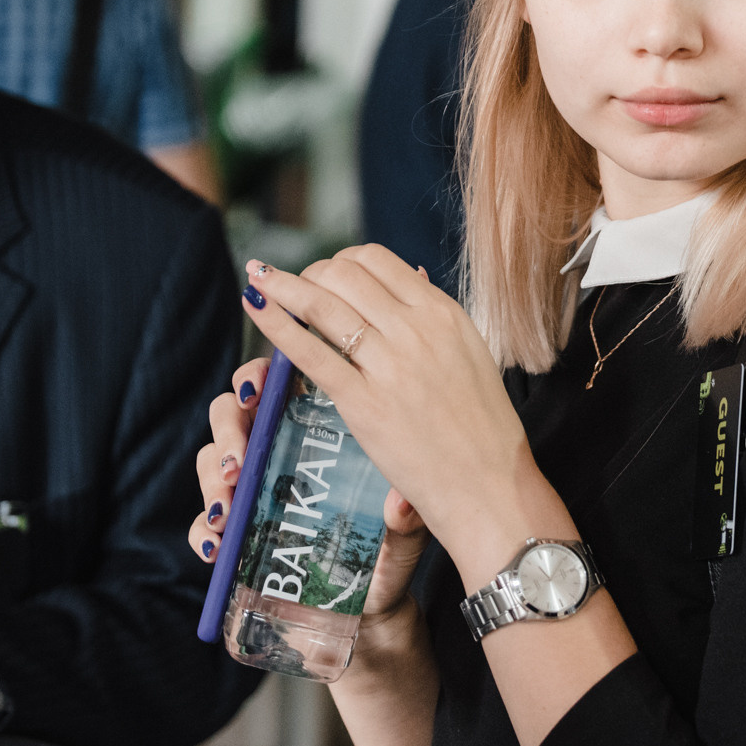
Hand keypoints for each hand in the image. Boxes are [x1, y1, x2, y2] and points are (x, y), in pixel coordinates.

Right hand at [189, 355, 430, 644]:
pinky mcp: (236, 533)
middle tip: (240, 464)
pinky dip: (202, 532)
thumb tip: (401, 504)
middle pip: (231, 415)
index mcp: (318, 431)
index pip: (278, 385)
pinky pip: (202, 525)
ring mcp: (251, 490)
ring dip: (212, 482)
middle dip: (228, 433)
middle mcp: (278, 450)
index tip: (258, 393)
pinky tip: (216, 547)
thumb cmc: (390, 550)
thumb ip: (406, 519)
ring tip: (228, 509)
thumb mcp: (406, 533)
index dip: (257, 378)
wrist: (370, 609)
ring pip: (210, 463)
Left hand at [234, 247, 555, 583]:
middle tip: (293, 287)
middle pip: (345, 273)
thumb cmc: (484, 427)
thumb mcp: (472, 355)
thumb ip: (436, 321)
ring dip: (282, 285)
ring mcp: (390, 365)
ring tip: (260, 280)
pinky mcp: (363, 403)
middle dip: (310, 272)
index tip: (328, 276)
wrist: (490, 485)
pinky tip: (255, 308)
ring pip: (322, 302)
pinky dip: (275, 324)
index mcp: (446, 314)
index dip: (342, 261)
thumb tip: (410, 278)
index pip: (379, 260)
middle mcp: (418, 330)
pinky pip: (308, 352)